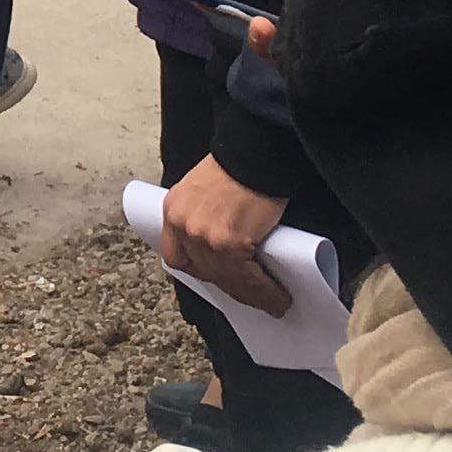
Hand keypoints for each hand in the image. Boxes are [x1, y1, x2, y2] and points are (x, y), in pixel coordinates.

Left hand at [163, 157, 291, 312]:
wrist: (256, 150)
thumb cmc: (241, 162)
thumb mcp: (206, 187)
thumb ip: (205, 213)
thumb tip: (224, 241)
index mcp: (174, 208)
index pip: (177, 255)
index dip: (198, 270)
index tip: (217, 278)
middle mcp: (183, 224)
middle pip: (204, 273)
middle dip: (230, 287)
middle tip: (251, 295)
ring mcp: (204, 236)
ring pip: (228, 281)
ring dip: (252, 296)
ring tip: (271, 302)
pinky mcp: (229, 243)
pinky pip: (248, 280)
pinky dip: (265, 292)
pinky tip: (277, 297)